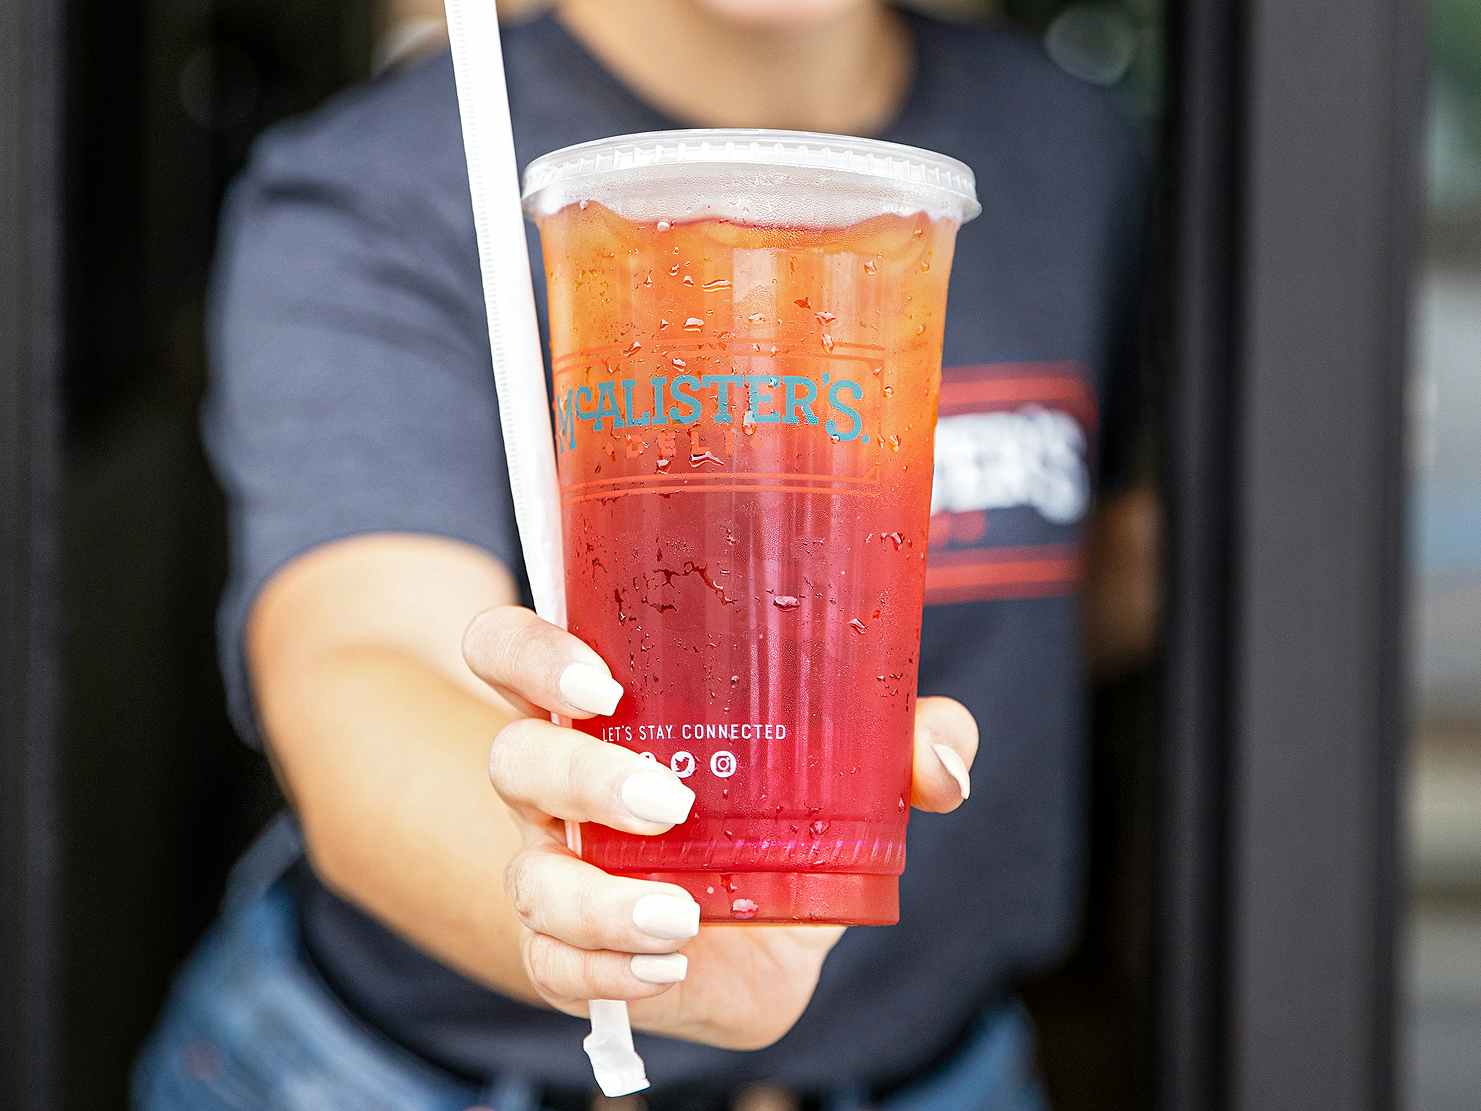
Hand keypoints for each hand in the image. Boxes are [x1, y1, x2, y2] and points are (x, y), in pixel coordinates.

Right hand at [463, 605, 978, 1049]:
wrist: (755, 939)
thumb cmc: (778, 815)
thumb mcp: (846, 767)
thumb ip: (902, 739)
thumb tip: (941, 755)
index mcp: (601, 708)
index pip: (511, 649)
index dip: (528, 653)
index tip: (601, 682)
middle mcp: (559, 781)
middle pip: (513, 757)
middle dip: (582, 777)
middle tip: (672, 802)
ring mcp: (556, 869)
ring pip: (529, 875)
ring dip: (598, 901)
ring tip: (681, 916)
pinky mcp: (570, 952)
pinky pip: (552, 966)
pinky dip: (606, 971)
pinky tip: (671, 966)